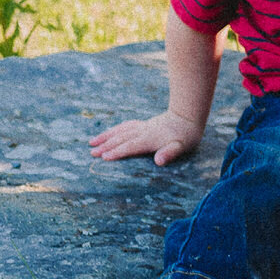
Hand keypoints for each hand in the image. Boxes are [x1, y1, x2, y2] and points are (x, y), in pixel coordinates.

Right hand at [89, 111, 204, 165]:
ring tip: (92, 142)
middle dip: (106, 146)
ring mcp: (142, 126)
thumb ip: (169, 153)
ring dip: (106, 137)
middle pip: (121, 138)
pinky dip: (114, 130)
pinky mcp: (143, 124)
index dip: (117, 152)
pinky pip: (124, 126)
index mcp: (149, 139)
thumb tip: (158, 161)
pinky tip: (108, 134)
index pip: (130, 146)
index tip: (104, 157)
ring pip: (120, 131)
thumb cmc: (186, 136)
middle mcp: (142, 131)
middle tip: (91, 153)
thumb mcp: (181, 147)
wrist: (187, 117)